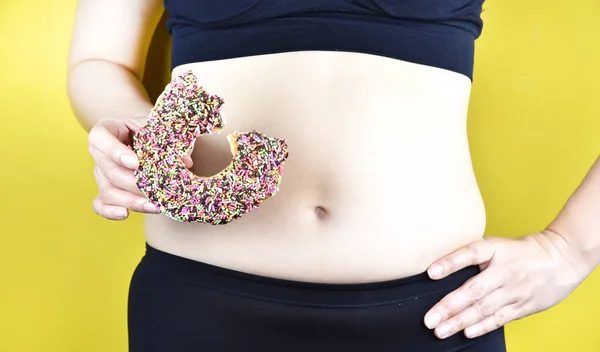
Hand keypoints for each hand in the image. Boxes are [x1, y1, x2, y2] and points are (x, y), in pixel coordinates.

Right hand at [87, 116, 193, 219]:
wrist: (150, 140)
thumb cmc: (152, 130)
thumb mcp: (158, 128)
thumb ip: (169, 141)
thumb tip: (185, 162)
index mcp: (106, 129)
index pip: (100, 139)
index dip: (116, 152)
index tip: (136, 163)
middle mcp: (99, 152)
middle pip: (111, 171)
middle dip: (135, 183)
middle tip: (156, 190)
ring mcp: (100, 173)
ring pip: (109, 191)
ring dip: (132, 201)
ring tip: (155, 206)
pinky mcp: (104, 190)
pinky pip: (101, 205)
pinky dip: (110, 212)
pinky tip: (125, 214)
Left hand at [423, 231, 589, 339]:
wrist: (562, 258)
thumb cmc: (521, 251)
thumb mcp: (497, 245)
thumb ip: (474, 256)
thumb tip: (440, 270)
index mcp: (496, 250)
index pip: (470, 254)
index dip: (450, 263)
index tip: (430, 273)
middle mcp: (505, 270)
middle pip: (474, 290)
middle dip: (449, 306)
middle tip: (429, 319)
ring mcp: (515, 290)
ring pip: (484, 308)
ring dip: (460, 321)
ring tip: (440, 330)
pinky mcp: (524, 306)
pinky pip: (500, 318)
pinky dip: (482, 326)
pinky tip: (466, 332)